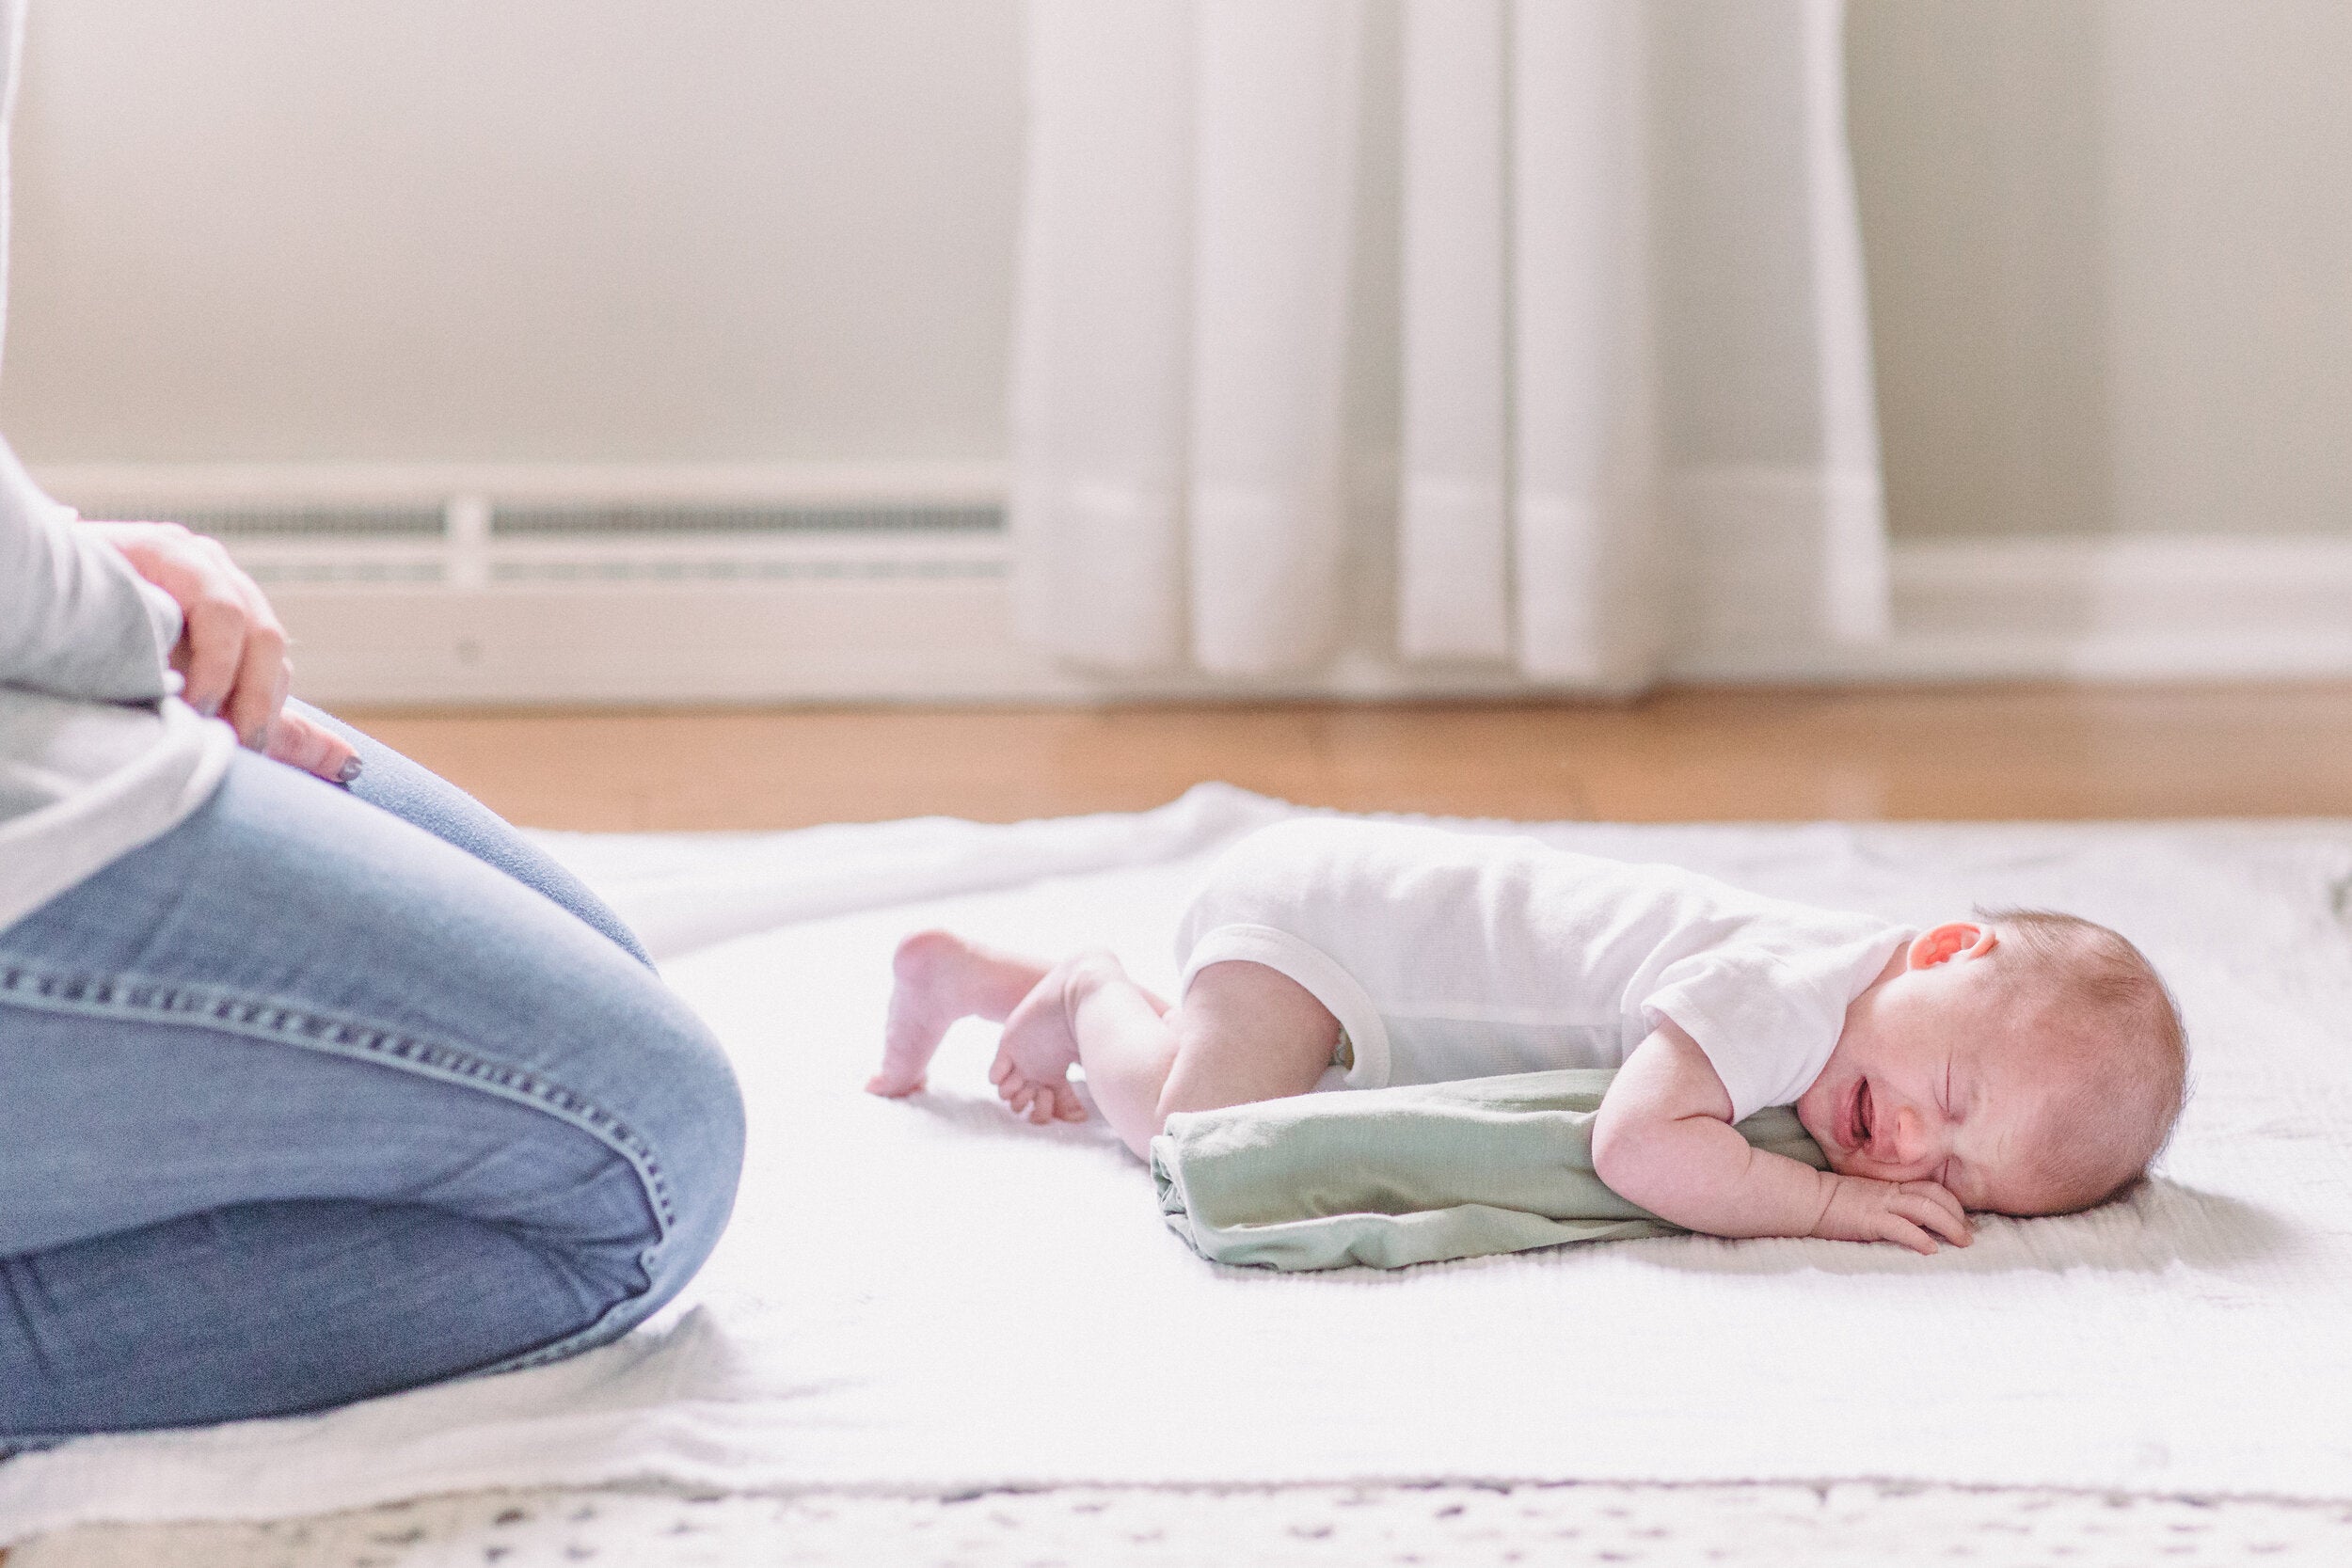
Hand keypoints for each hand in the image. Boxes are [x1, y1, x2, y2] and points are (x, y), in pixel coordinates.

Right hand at [83, 520, 358, 783]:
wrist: (30, 608)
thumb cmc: (103, 659)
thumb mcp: (192, 700)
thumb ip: (272, 728)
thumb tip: (349, 765)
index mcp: (233, 620)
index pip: (275, 672)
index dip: (267, 719)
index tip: (248, 760)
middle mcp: (223, 585)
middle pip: (272, 650)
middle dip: (257, 706)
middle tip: (232, 751)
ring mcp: (197, 562)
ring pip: (252, 629)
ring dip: (233, 685)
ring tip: (201, 722)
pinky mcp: (167, 549)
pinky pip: (217, 605)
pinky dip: (212, 656)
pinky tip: (186, 689)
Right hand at [1811, 1173, 1972, 1254]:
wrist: (1806, 1200)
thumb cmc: (1832, 1203)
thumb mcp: (1866, 1198)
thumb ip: (1887, 1204)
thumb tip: (1909, 1221)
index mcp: (1890, 1187)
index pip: (1930, 1189)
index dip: (1952, 1204)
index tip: (1963, 1222)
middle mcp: (1890, 1193)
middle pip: (1934, 1197)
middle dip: (1957, 1216)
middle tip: (1970, 1236)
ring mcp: (1880, 1205)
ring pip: (1925, 1209)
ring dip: (1949, 1226)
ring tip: (1963, 1243)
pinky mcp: (1870, 1220)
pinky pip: (1900, 1228)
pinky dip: (1919, 1238)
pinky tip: (1932, 1250)